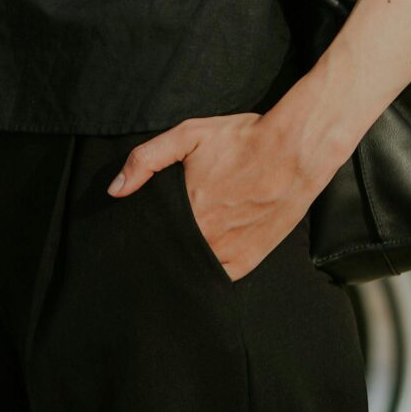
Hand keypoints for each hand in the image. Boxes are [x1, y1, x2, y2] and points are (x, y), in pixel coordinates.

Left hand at [107, 110, 313, 281]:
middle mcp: (205, 237)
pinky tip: (202, 258)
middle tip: (159, 236)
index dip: (143, 232)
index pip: (152, 234)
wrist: (295, 151)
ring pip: (192, 268)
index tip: (137, 230)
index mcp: (186, 209)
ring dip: (183, 260)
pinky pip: (218, 277)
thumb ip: (146, 159)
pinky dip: (207, 271)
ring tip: (179, 247)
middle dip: (161, 246)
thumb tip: (115, 191)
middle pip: (170, 251)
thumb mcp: (189, 134)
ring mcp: (228, 252)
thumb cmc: (241, 139)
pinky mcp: (249, 261)